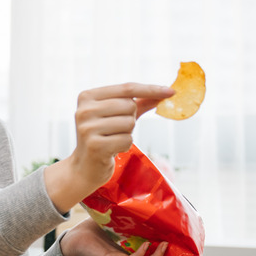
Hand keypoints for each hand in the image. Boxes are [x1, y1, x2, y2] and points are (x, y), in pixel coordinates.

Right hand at [44, 83, 173, 211]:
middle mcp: (84, 110)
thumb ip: (139, 103)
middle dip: (131, 118)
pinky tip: (112, 149)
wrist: (85, 166)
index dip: (150, 89)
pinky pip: (127, 140)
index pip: (126, 88)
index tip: (171, 91)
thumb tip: (165, 92)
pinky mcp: (94, 145)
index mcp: (87, 97)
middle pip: (129, 105)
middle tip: (116, 129)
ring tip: (112, 139)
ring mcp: (87, 128)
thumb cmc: (104, 137)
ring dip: (127, 133)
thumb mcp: (117, 116)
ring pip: (129, 123)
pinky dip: (125, 145)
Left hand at [60, 218, 167, 255]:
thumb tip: (136, 196)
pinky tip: (146, 245)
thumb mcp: (114, 221)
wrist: (74, 237)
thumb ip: (125, 214)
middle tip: (173, 247)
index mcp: (128, 251)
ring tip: (164, 245)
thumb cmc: (93, 228)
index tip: (176, 251)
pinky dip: (140, 254)